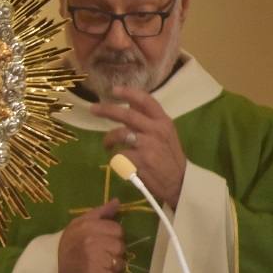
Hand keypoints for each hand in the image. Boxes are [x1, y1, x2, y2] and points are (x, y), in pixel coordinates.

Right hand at [57, 199, 125, 272]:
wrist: (48, 269)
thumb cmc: (66, 245)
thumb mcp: (78, 224)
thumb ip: (100, 213)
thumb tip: (117, 202)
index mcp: (88, 226)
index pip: (117, 229)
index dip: (114, 236)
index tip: (105, 241)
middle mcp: (92, 242)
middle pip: (120, 247)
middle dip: (114, 252)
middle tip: (102, 255)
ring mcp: (94, 261)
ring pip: (119, 264)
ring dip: (112, 267)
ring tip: (100, 266)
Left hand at [91, 85, 186, 208]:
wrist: (179, 182)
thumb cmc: (170, 157)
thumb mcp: (166, 134)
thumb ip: (149, 119)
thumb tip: (130, 103)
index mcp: (164, 122)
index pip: (147, 101)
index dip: (129, 93)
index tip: (114, 90)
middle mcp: (156, 130)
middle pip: (127, 114)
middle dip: (107, 110)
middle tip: (93, 109)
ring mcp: (147, 145)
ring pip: (119, 134)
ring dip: (108, 139)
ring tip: (107, 145)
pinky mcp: (139, 161)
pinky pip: (118, 154)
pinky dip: (116, 158)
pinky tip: (120, 162)